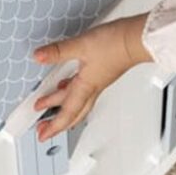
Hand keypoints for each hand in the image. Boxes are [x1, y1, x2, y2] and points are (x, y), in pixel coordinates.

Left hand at [32, 13, 151, 140]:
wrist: (137, 39)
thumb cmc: (115, 45)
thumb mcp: (81, 46)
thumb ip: (58, 51)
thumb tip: (39, 57)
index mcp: (86, 87)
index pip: (67, 113)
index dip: (54, 126)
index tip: (43, 134)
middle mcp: (92, 87)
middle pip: (74, 112)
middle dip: (58, 123)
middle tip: (44, 128)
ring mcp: (98, 81)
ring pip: (79, 101)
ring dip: (63, 106)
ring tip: (49, 103)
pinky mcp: (102, 72)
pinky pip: (84, 89)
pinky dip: (72, 90)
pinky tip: (68, 81)